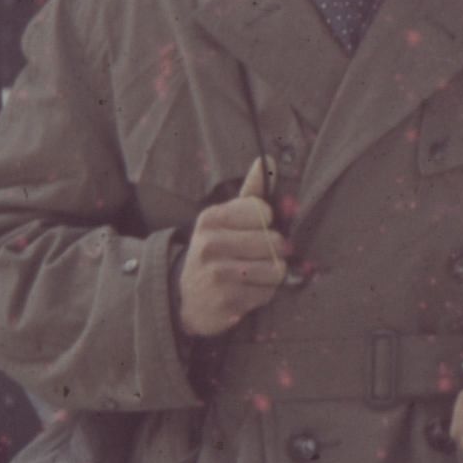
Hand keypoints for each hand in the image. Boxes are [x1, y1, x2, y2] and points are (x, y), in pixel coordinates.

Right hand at [176, 160, 286, 338]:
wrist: (186, 299)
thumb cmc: (216, 252)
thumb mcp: (226, 220)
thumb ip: (251, 192)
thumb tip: (268, 160)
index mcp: (211, 218)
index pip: (264, 211)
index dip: (267, 223)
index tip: (253, 230)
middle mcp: (210, 244)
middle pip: (276, 242)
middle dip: (274, 253)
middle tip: (255, 258)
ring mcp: (217, 274)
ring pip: (277, 269)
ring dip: (271, 276)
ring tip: (250, 276)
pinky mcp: (226, 302)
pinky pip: (268, 294)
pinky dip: (262, 295)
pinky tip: (244, 293)